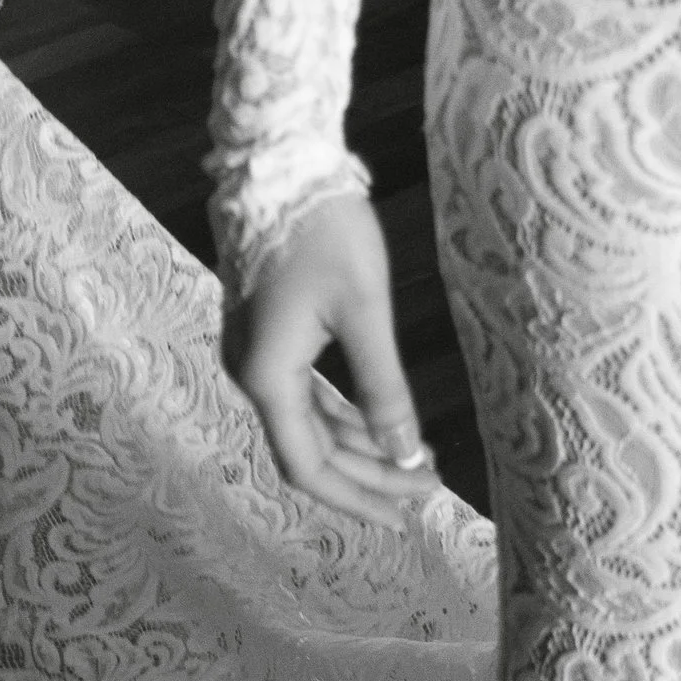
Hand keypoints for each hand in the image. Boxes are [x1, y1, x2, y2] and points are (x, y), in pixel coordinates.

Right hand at [224, 191, 433, 526]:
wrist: (279, 165)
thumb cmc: (325, 230)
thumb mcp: (364, 310)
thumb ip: (383, 389)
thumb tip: (404, 455)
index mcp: (267, 375)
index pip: (308, 466)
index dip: (357, 497)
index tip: (405, 515)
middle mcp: (251, 374)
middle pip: (308, 451)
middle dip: (368, 474)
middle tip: (428, 485)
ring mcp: (253, 355)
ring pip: (308, 424)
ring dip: (359, 446)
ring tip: (416, 457)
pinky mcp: (265, 336)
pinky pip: (303, 395)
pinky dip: (343, 415)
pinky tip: (381, 422)